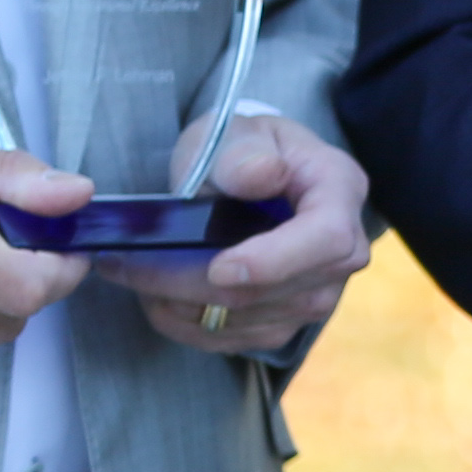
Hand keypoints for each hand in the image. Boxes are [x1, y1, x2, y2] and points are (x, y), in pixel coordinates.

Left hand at [126, 113, 373, 359]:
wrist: (257, 176)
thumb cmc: (247, 150)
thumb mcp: (240, 131)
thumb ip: (244, 153)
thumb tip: (260, 174)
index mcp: (339, 192)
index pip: (326, 239)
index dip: (275, 260)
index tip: (219, 269)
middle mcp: (342, 254)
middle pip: (275, 290)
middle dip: (194, 284)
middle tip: (129, 266)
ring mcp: (317, 296)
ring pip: (248, 320)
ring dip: (182, 305)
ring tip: (132, 274)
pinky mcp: (286, 323)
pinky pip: (235, 339)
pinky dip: (186, 324)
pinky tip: (154, 296)